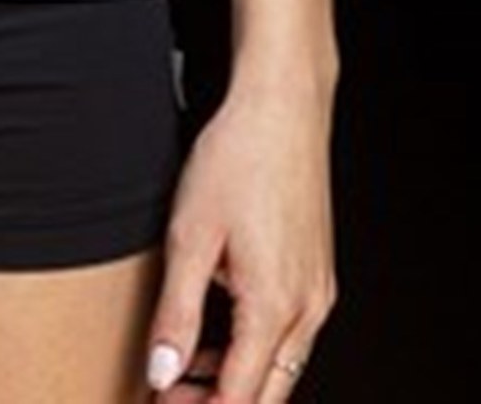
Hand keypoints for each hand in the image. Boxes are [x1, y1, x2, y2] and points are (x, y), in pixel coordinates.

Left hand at [144, 75, 336, 400]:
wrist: (283, 106)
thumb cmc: (238, 159)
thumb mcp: (190, 237)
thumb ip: (177, 315)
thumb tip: (162, 374)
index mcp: (275, 306)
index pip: (241, 398)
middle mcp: (307, 308)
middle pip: (268, 394)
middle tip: (169, 397)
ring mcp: (317, 292)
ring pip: (280, 368)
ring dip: (235, 380)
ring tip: (181, 370)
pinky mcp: (317, 274)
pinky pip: (289, 335)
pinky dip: (253, 348)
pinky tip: (216, 336)